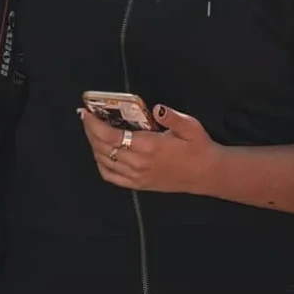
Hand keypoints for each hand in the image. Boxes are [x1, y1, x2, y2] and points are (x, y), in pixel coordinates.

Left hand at [80, 104, 219, 193]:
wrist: (207, 174)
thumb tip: (157, 107)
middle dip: (90, 131)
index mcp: (148, 146)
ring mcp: (137, 176)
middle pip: (103, 148)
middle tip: (85, 117)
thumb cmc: (198, 147)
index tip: (85, 112)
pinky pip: (112, 177)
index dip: (94, 124)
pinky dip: (101, 164)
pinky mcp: (139, 185)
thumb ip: (172, 117)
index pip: (111, 136)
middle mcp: (138, 163)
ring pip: (105, 161)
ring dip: (93, 145)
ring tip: (91, 130)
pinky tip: (100, 153)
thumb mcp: (190, 126)